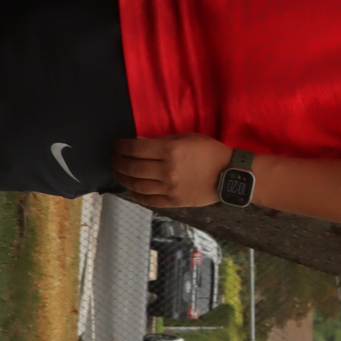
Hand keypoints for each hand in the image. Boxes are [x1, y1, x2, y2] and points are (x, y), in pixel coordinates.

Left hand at [111, 133, 231, 206]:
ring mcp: (169, 188)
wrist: (228, 175)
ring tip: (118, 173)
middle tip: (112, 158)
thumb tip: (139, 142)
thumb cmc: (208, 151)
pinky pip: (149, 200)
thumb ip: (162, 141)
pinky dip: (137, 195)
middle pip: (133, 168)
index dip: (121, 147)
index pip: (135, 149)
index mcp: (170, 150)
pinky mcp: (174, 202)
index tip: (116, 145)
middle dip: (118, 162)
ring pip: (137, 186)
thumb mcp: (186, 138)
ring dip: (123, 179)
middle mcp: (167, 170)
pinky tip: (132, 188)